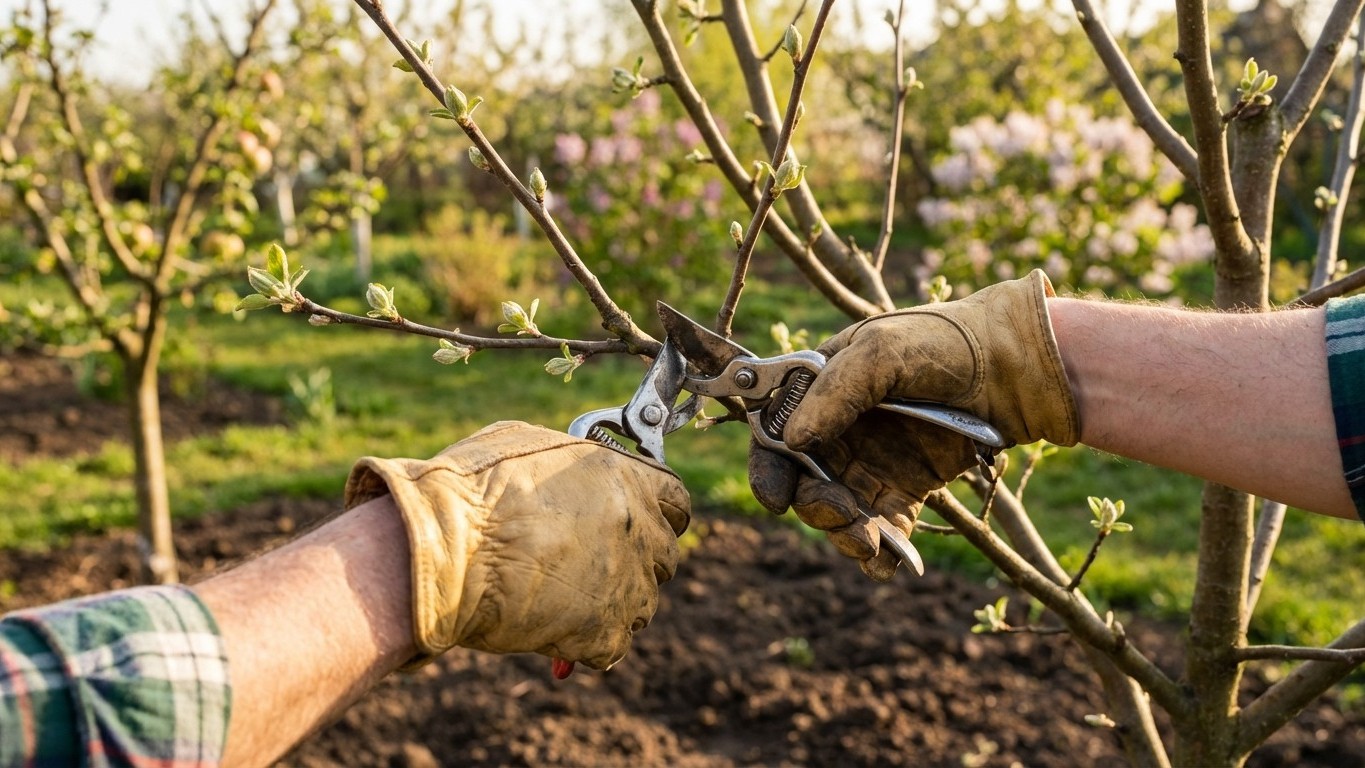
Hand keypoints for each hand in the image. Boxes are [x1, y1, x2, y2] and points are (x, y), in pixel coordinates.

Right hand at [344, 421, 689, 670]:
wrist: (439, 548)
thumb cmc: (468, 490)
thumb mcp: (526, 445)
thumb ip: (572, 463)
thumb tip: (575, 471)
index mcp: (626, 478)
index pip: (677, 501)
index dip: (657, 513)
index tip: (637, 521)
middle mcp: (638, 529)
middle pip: (663, 556)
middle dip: (633, 561)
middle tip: (589, 563)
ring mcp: (626, 584)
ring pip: (641, 605)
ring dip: (610, 604)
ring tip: (559, 598)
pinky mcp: (604, 634)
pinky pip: (611, 648)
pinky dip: (585, 646)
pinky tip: (550, 631)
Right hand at [748, 270, 1078, 579]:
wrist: (1016, 365)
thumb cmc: (944, 341)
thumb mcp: (884, 352)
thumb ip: (836, 392)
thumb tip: (793, 439)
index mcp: (820, 389)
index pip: (774, 432)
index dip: (768, 467)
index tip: (776, 498)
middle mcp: (839, 429)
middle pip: (803, 481)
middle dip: (814, 505)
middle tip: (842, 513)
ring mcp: (873, 461)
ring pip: (839, 511)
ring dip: (845, 534)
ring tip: (870, 544)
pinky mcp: (907, 487)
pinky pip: (883, 529)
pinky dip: (881, 554)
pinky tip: (887, 566)